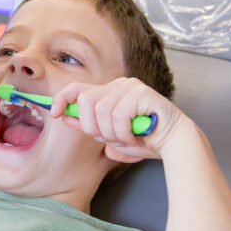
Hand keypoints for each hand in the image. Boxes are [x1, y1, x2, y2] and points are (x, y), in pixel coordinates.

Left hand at [50, 78, 189, 163]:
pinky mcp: (142, 93)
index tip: (54, 113)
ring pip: (101, 111)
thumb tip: (65, 117)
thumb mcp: (110, 137)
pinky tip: (136, 138)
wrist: (176, 145)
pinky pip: (118, 116)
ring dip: (111, 134)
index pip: (77, 88)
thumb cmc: (145, 141)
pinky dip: (124, 134)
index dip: (62, 99)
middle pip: (86, 102)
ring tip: (127, 140)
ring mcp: (131, 87)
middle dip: (92, 127)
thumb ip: (90, 127)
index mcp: (110, 92)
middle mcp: (119, 85)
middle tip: (110, 139)